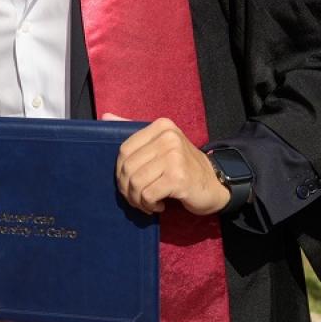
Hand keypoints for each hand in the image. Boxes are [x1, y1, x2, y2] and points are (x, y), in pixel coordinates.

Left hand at [110, 115, 229, 215]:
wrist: (215, 184)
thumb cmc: (182, 166)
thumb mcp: (160, 144)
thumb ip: (134, 130)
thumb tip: (105, 116)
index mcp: (162, 126)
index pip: (124, 150)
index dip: (120, 171)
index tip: (129, 182)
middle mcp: (168, 137)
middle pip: (128, 167)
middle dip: (127, 189)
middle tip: (136, 198)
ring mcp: (174, 156)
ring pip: (136, 182)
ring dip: (137, 199)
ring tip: (147, 203)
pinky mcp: (178, 177)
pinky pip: (148, 195)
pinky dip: (149, 205)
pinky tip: (159, 205)